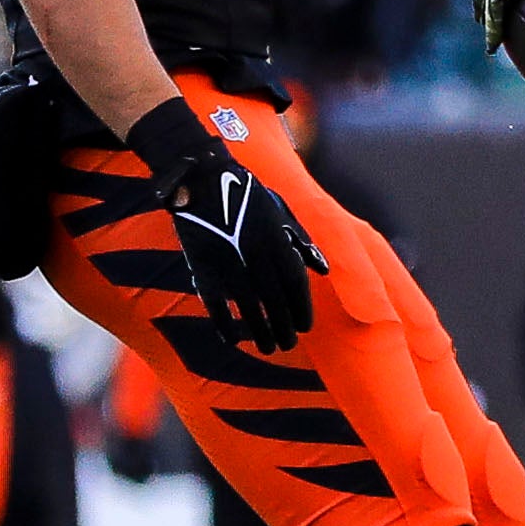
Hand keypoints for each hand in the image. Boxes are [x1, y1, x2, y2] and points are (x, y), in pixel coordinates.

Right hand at [129, 99, 328, 354]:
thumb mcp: (282, 210)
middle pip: (276, 300)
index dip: (302, 309)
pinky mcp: (201, 264)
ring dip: (260, 331)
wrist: (203, 177)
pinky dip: (224, 323)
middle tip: (288, 345)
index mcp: (278, 239)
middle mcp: (257, 253)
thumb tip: (323, 270)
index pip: (296, 284)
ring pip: (249, 306)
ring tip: (268, 348)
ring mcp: (229, 260)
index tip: (305, 329)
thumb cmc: (248, 195)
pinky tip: (233, 340)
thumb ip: (302, 240)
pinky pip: (215, 302)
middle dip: (284, 327)